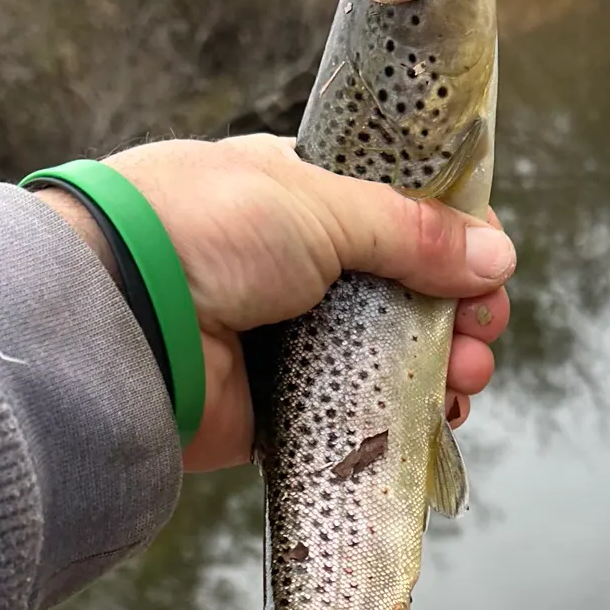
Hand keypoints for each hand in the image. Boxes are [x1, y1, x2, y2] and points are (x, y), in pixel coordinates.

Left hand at [34, 135, 514, 471]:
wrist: (114, 317)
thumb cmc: (201, 230)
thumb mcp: (320, 205)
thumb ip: (413, 233)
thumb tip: (496, 257)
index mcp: (301, 195)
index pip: (399, 211)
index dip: (452, 236)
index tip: (489, 261)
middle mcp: (299, 264)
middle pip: (407, 288)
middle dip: (459, 308)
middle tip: (484, 326)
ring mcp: (293, 336)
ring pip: (394, 352)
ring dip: (444, 361)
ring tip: (467, 372)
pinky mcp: (285, 404)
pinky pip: (362, 412)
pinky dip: (406, 413)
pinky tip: (441, 411)